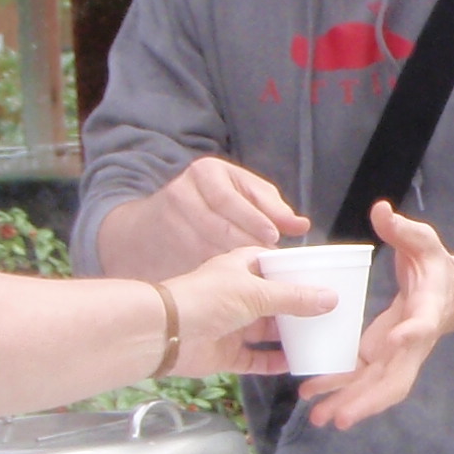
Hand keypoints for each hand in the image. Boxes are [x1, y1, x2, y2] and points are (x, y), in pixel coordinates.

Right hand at [99, 155, 307, 275]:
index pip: (230, 198)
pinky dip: (215, 274)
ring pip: (206, 247)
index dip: (254, 219)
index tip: (274, 236)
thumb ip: (272, 207)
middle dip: (247, 244)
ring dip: (234, 263)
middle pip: (219, 225)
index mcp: (206, 172)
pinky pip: (193, 263)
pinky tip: (231, 281)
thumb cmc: (214, 203)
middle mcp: (182, 192)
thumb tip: (301, 225)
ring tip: (256, 272)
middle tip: (269, 259)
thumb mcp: (242, 192)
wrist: (152, 223)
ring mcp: (169, 220)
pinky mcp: (162, 247)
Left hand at [161, 245, 337, 378]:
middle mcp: (238, 295)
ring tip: (320, 338)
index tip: (325, 277)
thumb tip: (331, 299)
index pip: (274, 264)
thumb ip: (294, 298)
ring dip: (290, 336)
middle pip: (275, 300)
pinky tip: (297, 364)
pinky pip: (257, 358)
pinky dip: (275, 361)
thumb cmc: (208, 299)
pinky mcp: (227, 353)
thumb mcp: (256, 292)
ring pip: (268, 331)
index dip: (296, 269)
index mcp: (242, 269)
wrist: (166, 333)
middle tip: (331, 313)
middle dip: (300, 307)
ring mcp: (232, 325)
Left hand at [302, 201, 453, 430]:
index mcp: (428, 310)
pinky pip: (363, 379)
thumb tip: (380, 209)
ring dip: (349, 403)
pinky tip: (314, 397)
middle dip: (367, 398)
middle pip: (395, 377)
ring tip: (318, 417)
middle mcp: (414, 340)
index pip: (422, 325)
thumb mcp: (424, 241)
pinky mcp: (383, 355)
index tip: (395, 341)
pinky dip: (341, 390)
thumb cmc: (437, 266)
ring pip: (376, 387)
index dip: (411, 335)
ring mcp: (398, 353)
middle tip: (339, 416)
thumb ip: (402, 229)